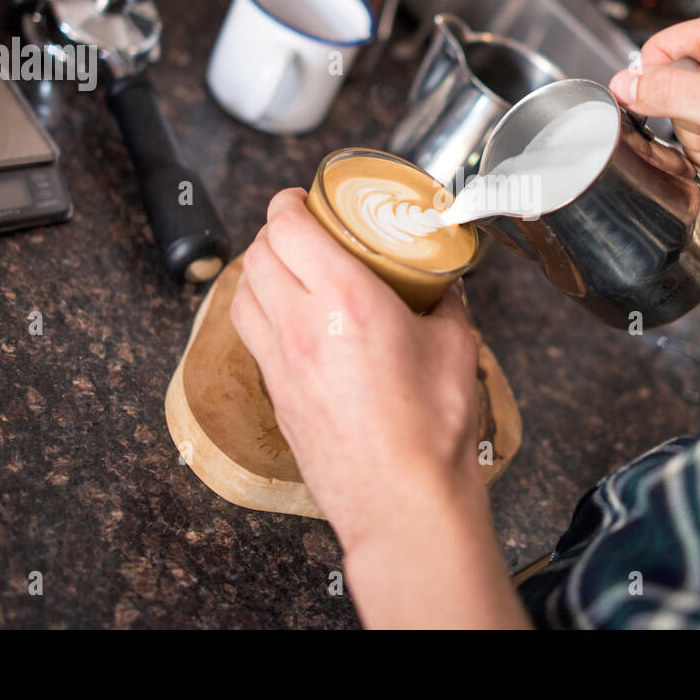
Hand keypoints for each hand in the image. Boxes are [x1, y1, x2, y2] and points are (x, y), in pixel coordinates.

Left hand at [229, 188, 482, 552]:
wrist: (403, 501)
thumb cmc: (430, 433)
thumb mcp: (456, 347)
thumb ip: (446, 305)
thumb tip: (443, 287)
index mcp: (347, 301)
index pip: (289, 227)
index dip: (289, 202)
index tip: (301, 198)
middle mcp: (302, 326)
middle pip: (258, 254)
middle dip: (274, 231)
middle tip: (300, 229)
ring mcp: (281, 363)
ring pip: (243, 294)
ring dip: (259, 271)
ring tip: (288, 269)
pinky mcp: (276, 395)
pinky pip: (252, 336)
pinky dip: (261, 313)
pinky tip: (291, 320)